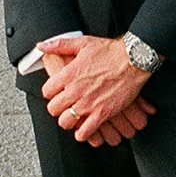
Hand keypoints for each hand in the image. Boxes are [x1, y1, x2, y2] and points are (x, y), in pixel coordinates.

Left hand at [39, 35, 155, 143]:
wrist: (133, 60)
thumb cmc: (110, 51)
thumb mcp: (82, 43)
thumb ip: (59, 45)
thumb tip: (42, 46)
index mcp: (69, 74)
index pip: (47, 91)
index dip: (51, 92)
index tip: (57, 92)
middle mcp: (76, 90)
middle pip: (53, 109)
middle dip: (57, 108)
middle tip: (65, 105)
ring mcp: (88, 104)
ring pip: (65, 122)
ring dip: (68, 121)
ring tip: (74, 117)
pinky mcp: (102, 114)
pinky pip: (84, 132)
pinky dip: (82, 134)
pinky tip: (85, 128)